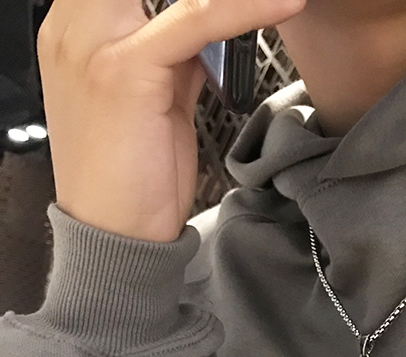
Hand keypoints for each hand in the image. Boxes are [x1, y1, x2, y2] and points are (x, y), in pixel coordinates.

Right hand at [36, 0, 306, 242]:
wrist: (113, 236)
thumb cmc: (130, 181)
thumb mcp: (156, 101)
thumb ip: (175, 56)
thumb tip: (212, 25)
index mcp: (74, 30)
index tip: (229, 4)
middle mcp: (73, 27)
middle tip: (261, 2)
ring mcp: (93, 45)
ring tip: (280, 1)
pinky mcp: (125, 71)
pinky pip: (195, 19)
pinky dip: (247, 9)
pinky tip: (285, 4)